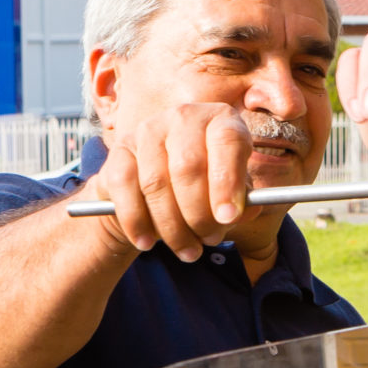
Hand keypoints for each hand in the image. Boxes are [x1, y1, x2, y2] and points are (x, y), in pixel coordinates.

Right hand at [94, 101, 256, 264]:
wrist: (155, 188)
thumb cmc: (203, 188)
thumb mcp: (229, 192)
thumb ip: (241, 202)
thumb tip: (247, 210)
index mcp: (220, 119)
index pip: (227, 141)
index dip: (228, 182)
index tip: (228, 217)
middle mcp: (184, 116)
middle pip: (189, 166)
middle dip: (200, 214)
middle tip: (209, 240)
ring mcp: (148, 130)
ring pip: (156, 183)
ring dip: (172, 226)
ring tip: (187, 250)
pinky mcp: (120, 150)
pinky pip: (125, 189)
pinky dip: (136, 222)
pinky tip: (146, 242)